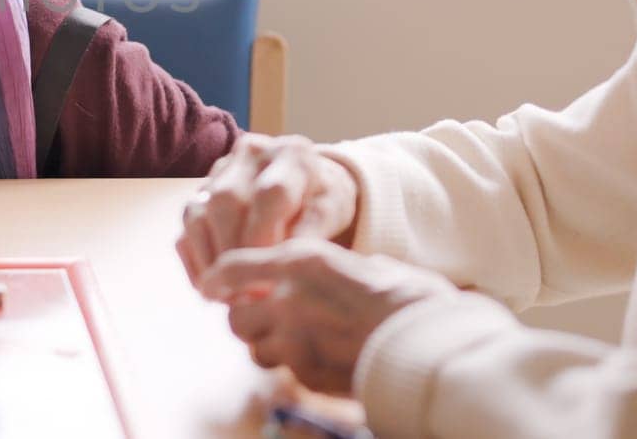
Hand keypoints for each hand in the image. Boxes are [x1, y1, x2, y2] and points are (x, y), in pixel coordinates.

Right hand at [177, 133, 358, 285]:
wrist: (306, 184)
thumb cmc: (320, 201)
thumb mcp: (331, 212)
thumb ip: (312, 234)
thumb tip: (284, 266)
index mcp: (291, 153)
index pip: (270, 193)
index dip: (264, 238)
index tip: (268, 276)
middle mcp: (250, 153)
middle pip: (226, 201)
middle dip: (232, 252)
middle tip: (245, 293)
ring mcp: (219, 171)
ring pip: (198, 212)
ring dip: (209, 260)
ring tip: (227, 296)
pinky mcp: (200, 192)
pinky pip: (185, 227)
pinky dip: (195, 260)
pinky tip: (212, 286)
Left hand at [198, 238, 456, 393]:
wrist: (430, 345)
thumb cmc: (411, 299)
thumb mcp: (370, 264)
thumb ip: (336, 271)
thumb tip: (330, 278)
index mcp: (302, 262)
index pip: (235, 267)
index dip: (216, 278)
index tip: (207, 286)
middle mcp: (287, 299)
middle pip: (236, 317)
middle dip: (246, 320)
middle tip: (265, 319)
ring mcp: (294, 341)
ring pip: (255, 349)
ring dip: (267, 346)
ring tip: (293, 342)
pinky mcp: (307, 375)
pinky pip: (286, 371)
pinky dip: (294, 366)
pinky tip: (319, 359)